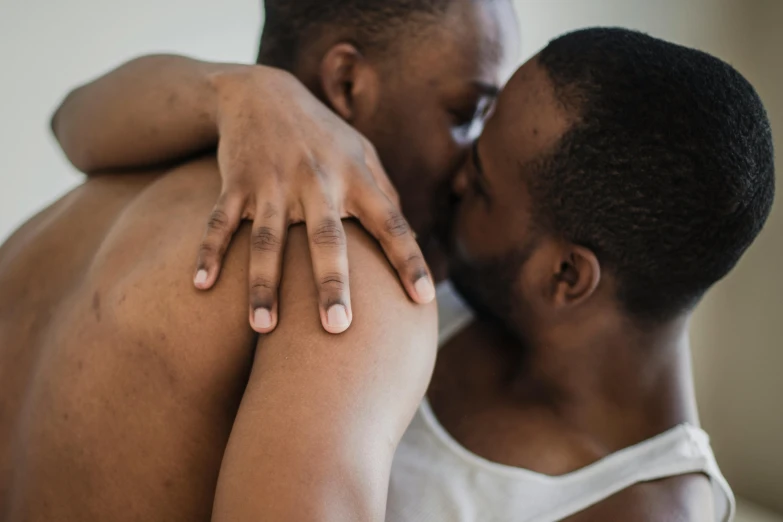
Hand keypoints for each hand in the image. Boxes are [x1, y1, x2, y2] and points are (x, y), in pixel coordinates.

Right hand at [193, 66, 434, 333]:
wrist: (260, 91)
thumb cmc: (322, 133)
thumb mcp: (361, 151)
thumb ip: (384, 193)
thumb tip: (410, 238)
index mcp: (353, 176)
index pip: (389, 222)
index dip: (409, 259)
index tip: (424, 298)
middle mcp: (315, 180)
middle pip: (325, 237)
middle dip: (331, 283)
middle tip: (337, 328)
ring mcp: (272, 182)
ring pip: (267, 239)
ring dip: (263, 284)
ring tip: (263, 327)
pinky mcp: (235, 183)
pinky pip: (219, 222)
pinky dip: (209, 252)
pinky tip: (201, 285)